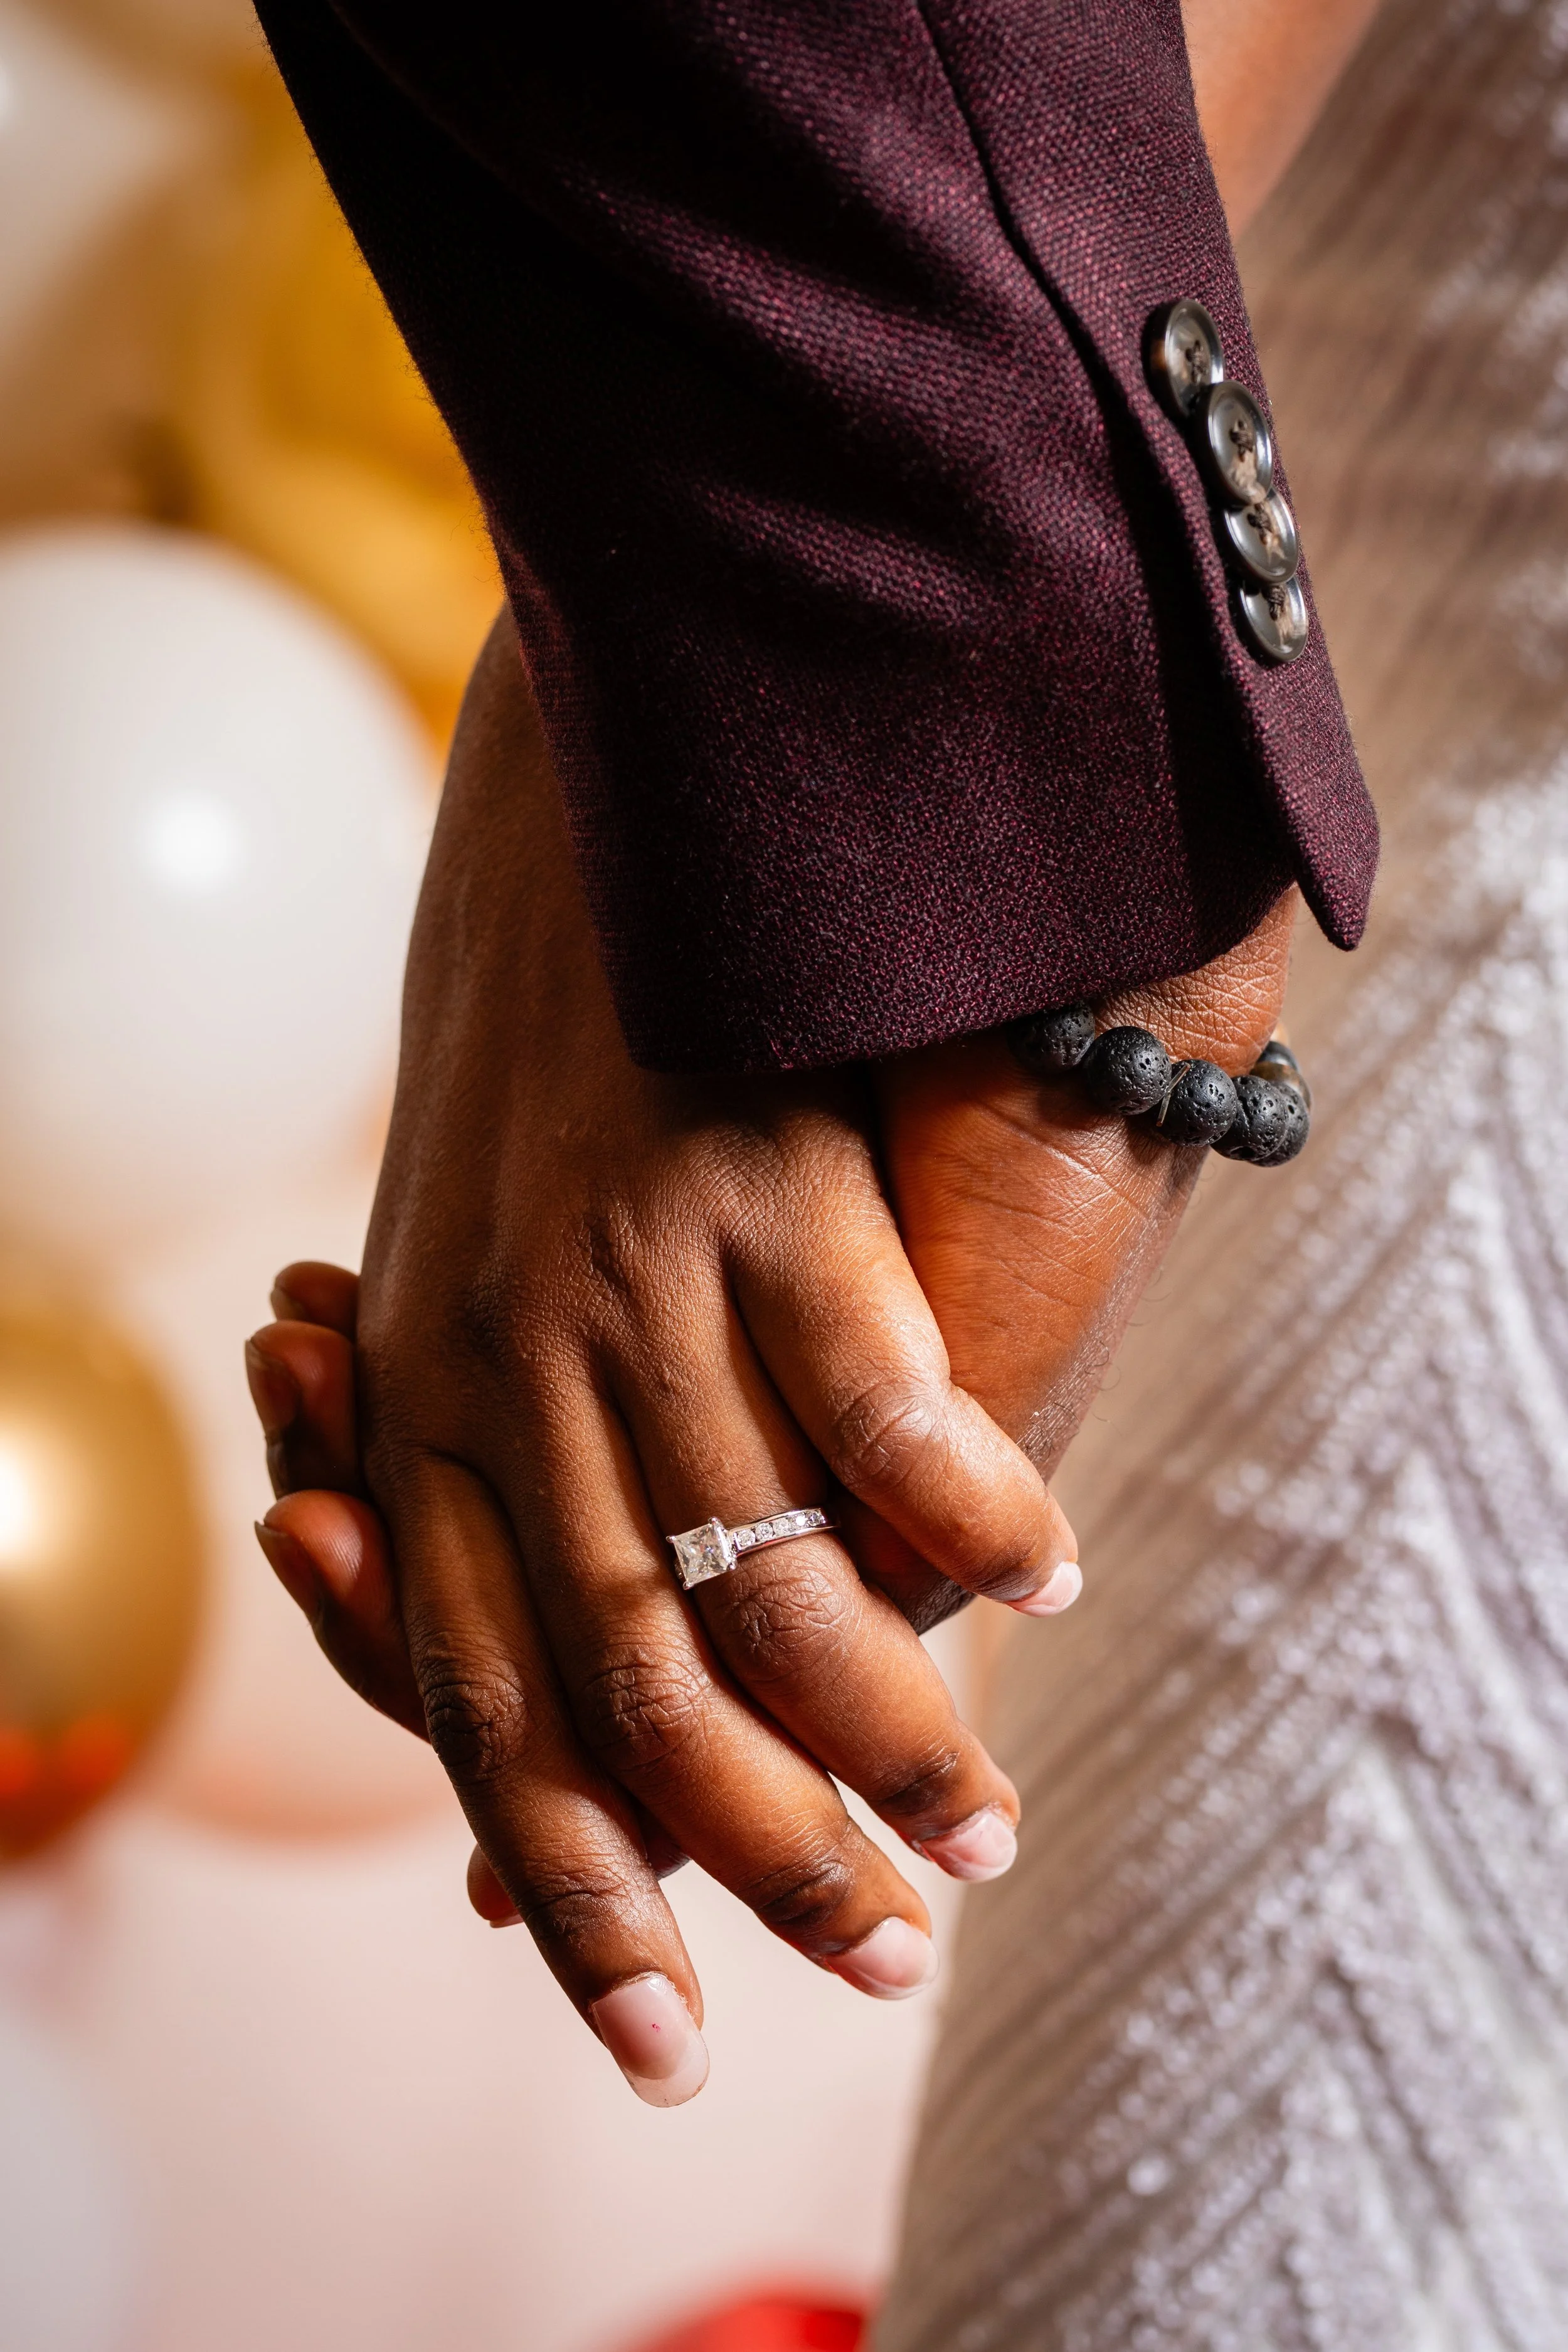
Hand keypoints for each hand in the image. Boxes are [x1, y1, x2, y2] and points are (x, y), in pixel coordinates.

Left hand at [247, 618, 1290, 2101]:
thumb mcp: (462, 1253)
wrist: (585, 800)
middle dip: (752, 1867)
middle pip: (627, 1688)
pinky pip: (874, 1395)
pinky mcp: (751, 1191)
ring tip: (987, 1829)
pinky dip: (968, 1504)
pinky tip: (1053, 1577)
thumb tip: (552, 1616)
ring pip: (754, 1581)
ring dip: (892, 1728)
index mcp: (424, 1400)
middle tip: (875, 1969)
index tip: (663, 2034)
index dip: (574, 1891)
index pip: (487, 1708)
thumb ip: (488, 1442)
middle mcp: (504, 1372)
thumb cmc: (544, 1044)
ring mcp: (629, 1287)